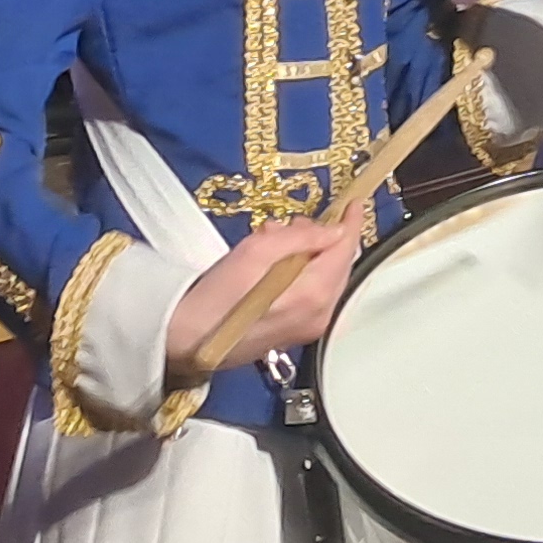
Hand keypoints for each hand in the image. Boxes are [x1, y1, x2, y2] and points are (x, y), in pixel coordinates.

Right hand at [164, 215, 353, 376]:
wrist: (189, 340)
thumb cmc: (216, 297)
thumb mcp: (255, 253)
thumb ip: (300, 238)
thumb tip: (332, 230)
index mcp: (313, 294)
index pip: (344, 250)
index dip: (350, 223)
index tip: (353, 203)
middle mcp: (320, 315)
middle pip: (340, 266)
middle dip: (325, 238)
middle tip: (297, 222)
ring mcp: (310, 327)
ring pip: (327, 279)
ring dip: (310, 254)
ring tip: (277, 240)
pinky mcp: (297, 333)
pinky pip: (314, 294)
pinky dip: (303, 273)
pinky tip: (276, 264)